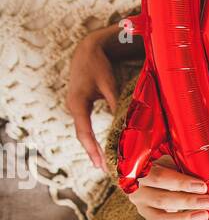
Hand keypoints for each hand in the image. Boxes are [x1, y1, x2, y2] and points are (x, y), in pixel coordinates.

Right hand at [64, 30, 120, 169]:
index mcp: (78, 103)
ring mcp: (75, 107)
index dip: (92, 149)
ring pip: (82, 132)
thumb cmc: (98, 65)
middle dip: (92, 152)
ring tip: (101, 164)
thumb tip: (124, 123)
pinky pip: (84, 126)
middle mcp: (73, 107)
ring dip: (91, 147)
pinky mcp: (80, 106)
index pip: (84, 132)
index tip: (99, 163)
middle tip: (102, 169)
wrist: (87, 50)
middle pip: (82, 135)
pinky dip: (91, 139)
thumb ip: (115, 103)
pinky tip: (98, 148)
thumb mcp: (108, 84)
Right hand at [126, 160, 208, 219]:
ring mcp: (144, 211)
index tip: (202, 186)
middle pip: (161, 200)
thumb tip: (203, 172)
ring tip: (204, 215)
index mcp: (142, 174)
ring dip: (184, 218)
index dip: (181, 183)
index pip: (158, 177)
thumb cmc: (168, 169)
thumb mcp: (170, 162)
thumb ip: (181, 166)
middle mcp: (139, 194)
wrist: (156, 182)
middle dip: (188, 202)